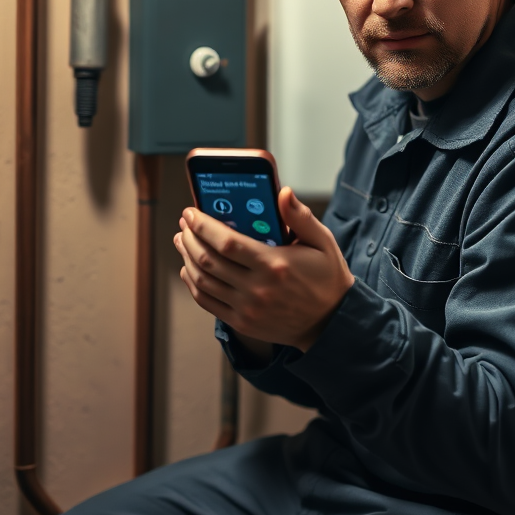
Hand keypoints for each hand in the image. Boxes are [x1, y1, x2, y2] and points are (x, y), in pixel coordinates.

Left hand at [174, 187, 354, 350]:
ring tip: (183, 242)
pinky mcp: (242, 322)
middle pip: (209, 261)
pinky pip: (207, 302)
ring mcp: (247, 309)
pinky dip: (193, 284)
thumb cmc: (326, 277)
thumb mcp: (322, 242)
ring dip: (187, 259)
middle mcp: (257, 289)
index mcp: (274, 265)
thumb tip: (283, 192)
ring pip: (203, 281)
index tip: (191, 213)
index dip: (203, 226)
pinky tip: (189, 269)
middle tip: (185, 224)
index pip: (227, 243)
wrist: (330, 322)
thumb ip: (300, 217)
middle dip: (190, 238)